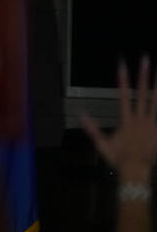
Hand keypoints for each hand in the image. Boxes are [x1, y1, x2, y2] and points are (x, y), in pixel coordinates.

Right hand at [82, 55, 156, 181]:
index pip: (124, 95)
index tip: (122, 64)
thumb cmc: (119, 159)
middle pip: (143, 94)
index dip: (123, 79)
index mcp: (127, 121)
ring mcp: (153, 126)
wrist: (136, 172)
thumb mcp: (102, 145)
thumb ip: (92, 128)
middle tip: (147, 59)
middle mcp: (141, 120)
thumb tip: (80, 114)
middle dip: (144, 76)